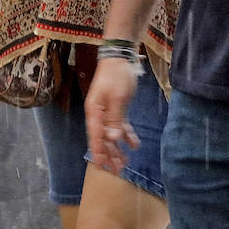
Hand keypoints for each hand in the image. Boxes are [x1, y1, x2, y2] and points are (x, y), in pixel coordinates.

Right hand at [84, 57, 141, 173]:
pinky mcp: (116, 108)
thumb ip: (115, 119)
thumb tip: (112, 139)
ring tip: (125, 163)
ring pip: (112, 134)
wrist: (120, 57)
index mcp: (94, 112)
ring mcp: (107, 111)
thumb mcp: (118, 97)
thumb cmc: (117, 76)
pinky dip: (126, 135)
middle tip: (118, 171)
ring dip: (118, 148)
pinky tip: (134, 145)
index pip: (96, 136)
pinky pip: (120, 126)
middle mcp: (98, 114)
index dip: (98, 152)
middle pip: (103, 138)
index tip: (102, 167)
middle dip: (110, 155)